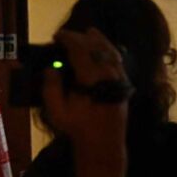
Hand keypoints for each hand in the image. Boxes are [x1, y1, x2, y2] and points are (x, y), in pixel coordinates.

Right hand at [42, 28, 129, 154]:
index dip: (68, 38)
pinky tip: (103, 48)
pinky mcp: (125, 82)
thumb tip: (51, 68)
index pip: (81, 48)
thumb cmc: (79, 128)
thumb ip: (51, 87)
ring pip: (110, 50)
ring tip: (86, 33)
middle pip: (97, 45)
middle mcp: (109, 73)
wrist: (104, 143)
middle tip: (66, 36)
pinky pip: (118, 59)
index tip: (57, 35)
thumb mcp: (57, 111)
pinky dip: (109, 49)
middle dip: (80, 37)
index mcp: (92, 77)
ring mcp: (119, 76)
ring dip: (98, 39)